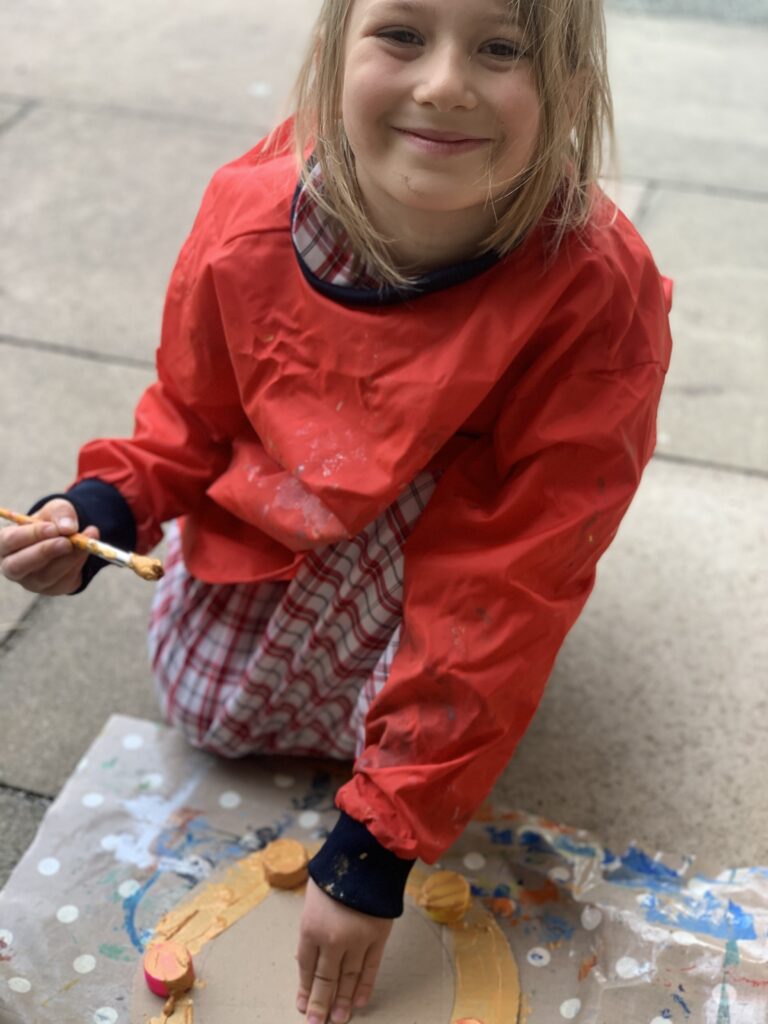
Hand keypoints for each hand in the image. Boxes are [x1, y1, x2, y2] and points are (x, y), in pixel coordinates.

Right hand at [0, 498, 97, 594]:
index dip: (31, 535)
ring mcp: (31, 581)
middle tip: (66, 542)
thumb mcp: (56, 509)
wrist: (68, 539)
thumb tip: (68, 528)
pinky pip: (64, 581)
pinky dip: (78, 564)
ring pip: (45, 576)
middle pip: (18, 566)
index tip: (53, 528)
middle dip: (44, 552)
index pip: (10, 541)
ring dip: (68, 559)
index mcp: (5, 543)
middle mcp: (12, 566)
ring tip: (85, 541)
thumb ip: (60, 513)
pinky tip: (87, 549)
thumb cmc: (52, 522)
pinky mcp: (52, 589)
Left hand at [296, 877, 392, 1023]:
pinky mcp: (378, 937)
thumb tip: (311, 954)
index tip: (302, 1005)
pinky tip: (359, 1003)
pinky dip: (364, 987)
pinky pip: (370, 968)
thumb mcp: (313, 898)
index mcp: (311, 927)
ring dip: (342, 1001)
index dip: (304, 988)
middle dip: (319, 1004)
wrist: (366, 855)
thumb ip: (313, 926)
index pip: (306, 966)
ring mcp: (357, 941)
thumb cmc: (334, 872)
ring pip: (348, 978)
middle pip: (325, 979)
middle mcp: (332, 939)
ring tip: (338, 1019)